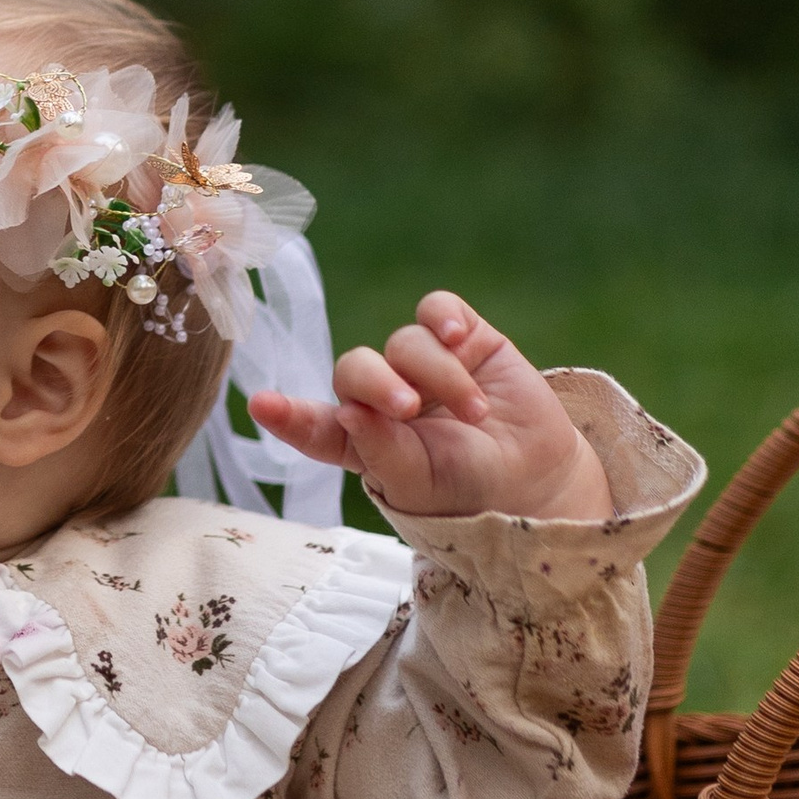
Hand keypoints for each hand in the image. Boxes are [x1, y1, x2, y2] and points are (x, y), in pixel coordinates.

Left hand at [249, 289, 613, 522]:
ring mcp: (421, 365)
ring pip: (404, 343)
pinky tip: (459, 337)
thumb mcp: (425, 484)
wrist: (538, 477)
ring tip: (477, 413)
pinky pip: (436, 309)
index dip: (288, 415)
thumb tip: (347, 412)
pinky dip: (444, 318)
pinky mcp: (463, 338)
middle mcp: (383, 399)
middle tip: (408, 409)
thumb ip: (384, 452)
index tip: (260, 405)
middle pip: (355, 369)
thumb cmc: (471, 489)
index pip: (315, 426)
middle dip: (377, 384)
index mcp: (361, 441)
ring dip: (438, 374)